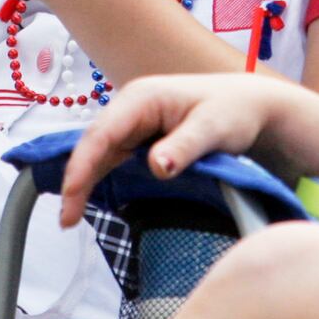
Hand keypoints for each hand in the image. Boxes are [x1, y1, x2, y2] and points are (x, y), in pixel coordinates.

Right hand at [59, 74, 293, 227]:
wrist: (252, 106)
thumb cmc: (233, 111)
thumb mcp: (214, 128)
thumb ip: (184, 147)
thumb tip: (156, 167)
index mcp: (142, 97)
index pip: (101, 133)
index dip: (82, 165)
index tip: (71, 196)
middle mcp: (131, 106)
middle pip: (93, 144)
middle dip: (76, 179)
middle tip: (66, 220)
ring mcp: (135, 122)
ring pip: (100, 152)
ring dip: (84, 181)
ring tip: (71, 218)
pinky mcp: (142, 137)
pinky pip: (113, 158)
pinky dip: (100, 178)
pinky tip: (90, 200)